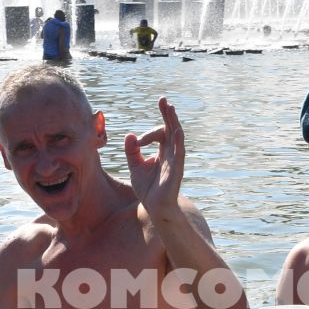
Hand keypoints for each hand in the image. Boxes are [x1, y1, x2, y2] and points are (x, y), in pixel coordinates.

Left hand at [124, 97, 183, 220]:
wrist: (154, 208)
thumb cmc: (147, 188)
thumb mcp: (135, 167)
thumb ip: (132, 151)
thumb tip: (130, 135)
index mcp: (162, 151)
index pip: (159, 133)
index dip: (148, 134)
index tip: (137, 142)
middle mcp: (171, 153)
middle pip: (171, 129)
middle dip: (167, 114)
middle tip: (163, 100)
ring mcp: (175, 160)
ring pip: (176, 137)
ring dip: (173, 122)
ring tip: (170, 109)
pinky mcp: (176, 170)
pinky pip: (179, 153)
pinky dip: (178, 141)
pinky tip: (176, 131)